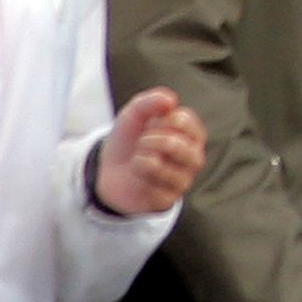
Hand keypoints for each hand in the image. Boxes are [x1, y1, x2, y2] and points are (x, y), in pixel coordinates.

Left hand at [94, 88, 205, 216]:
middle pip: (184, 150)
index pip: (190, 124)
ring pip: (170, 171)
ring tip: (138, 157)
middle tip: (142, 141)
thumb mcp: (134, 114)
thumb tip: (171, 100)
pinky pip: (157, 190)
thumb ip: (151, 102)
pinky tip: (138, 176)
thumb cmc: (130, 140)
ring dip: (145, 161)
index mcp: (191, 136)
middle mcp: (192, 159)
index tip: (154, 121)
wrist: (108, 169)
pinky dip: (141, 180)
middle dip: (157, 142)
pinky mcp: (167, 200)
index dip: (167, 120)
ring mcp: (182, 181)